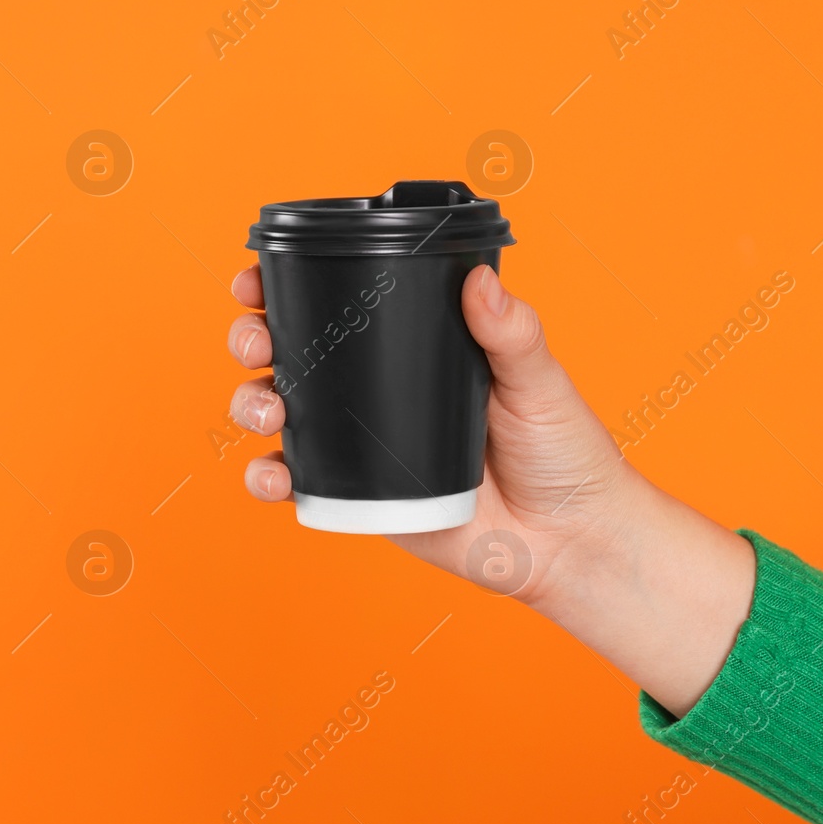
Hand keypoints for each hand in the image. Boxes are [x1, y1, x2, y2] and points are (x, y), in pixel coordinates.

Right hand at [227, 262, 755, 714]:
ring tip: (268, 408)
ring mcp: (362, 444)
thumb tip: (482, 282)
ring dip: (251, 403)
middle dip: (254, 339)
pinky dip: (269, 477)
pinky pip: (299, 483)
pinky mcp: (360, 498)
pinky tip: (273, 475)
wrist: (571, 543)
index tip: (256, 280)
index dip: (284, 288)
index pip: (338, 303)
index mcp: (412, 346)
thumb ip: (512, 333)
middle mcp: (376, 390)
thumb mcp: (538, 382)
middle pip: (291, 351)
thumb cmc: (565, 454)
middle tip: (257, 343)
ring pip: (281, 412)